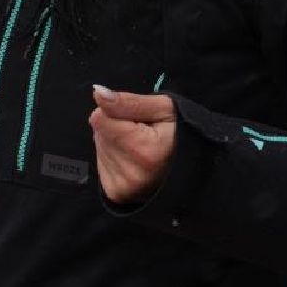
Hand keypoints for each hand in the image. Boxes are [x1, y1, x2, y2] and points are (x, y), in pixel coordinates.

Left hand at [89, 86, 177, 203]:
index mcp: (145, 151)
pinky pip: (100, 163)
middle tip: (141, 133)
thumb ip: (129, 101)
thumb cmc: (179, 134)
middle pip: (98, 131)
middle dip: (116, 126)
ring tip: (139, 147)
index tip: (137, 118)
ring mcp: (123, 187)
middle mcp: (132, 173)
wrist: (188, 170)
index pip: (100, 117)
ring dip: (115, 141)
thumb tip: (98, 93)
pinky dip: (114, 157)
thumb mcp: (164, 109)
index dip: (117, 110)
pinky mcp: (116, 193)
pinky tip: (133, 159)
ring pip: (99, 145)